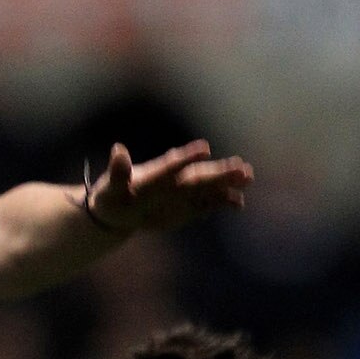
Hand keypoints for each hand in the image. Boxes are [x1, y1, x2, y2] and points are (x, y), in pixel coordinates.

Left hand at [86, 140, 252, 233]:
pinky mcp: (189, 206)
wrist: (119, 210)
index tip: (204, 148)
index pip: (173, 164)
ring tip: (247, 176)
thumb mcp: (111, 186)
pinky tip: (239, 202)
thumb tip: (118, 150)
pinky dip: (223, 202)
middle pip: (200, 175)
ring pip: (209, 186)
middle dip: (219, 172)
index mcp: (157, 172)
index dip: (187, 157)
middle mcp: (175, 179)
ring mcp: (184, 192)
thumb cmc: (113, 194)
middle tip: (241, 166)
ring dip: (227, 182)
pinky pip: (208, 203)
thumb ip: (119, 171)